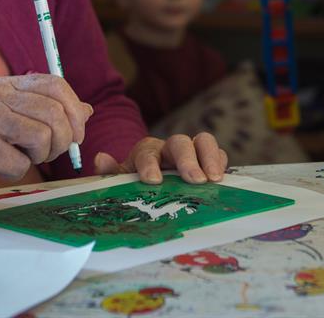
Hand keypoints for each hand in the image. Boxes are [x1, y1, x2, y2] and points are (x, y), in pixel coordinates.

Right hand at [0, 74, 93, 206]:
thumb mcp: (15, 122)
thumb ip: (48, 113)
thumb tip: (87, 110)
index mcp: (6, 84)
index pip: (55, 85)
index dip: (74, 109)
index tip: (78, 133)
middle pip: (53, 112)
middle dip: (62, 139)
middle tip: (50, 153)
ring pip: (42, 137)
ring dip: (39, 156)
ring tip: (21, 157)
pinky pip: (20, 163)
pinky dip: (16, 171)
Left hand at [93, 133, 227, 183]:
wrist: (153, 182)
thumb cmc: (138, 182)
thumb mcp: (122, 180)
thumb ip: (111, 172)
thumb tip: (101, 159)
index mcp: (147, 151)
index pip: (147, 152)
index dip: (149, 165)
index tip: (153, 181)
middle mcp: (170, 148)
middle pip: (180, 143)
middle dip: (187, 160)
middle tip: (195, 179)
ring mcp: (192, 152)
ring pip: (203, 142)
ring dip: (210, 158)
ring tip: (214, 179)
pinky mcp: (208, 161)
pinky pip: (219, 154)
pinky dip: (221, 163)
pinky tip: (223, 180)